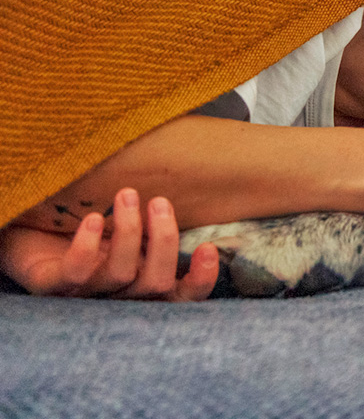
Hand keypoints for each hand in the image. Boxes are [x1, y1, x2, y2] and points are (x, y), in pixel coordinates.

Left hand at [0, 188, 217, 299]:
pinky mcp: (50, 287)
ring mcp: (83, 296)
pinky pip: (75, 273)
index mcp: (139, 286)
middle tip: (160, 202)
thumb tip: (194, 204)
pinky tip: (94, 219)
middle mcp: (116, 297)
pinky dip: (87, 245)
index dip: (199, 281)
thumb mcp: (127, 227)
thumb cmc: (84, 226)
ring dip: (128, 232)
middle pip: (154, 284)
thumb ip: (154, 228)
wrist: (24, 229)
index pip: (179, 298)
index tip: (208, 248)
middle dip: (162, 241)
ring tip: (127, 195)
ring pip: (120, 274)